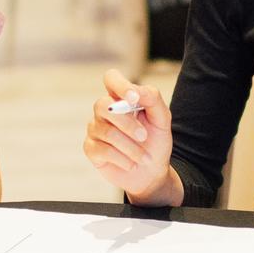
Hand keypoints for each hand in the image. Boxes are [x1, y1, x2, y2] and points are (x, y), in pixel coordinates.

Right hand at [83, 69, 173, 201]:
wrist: (152, 173)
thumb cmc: (156, 143)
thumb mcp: (162, 120)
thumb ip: (153, 100)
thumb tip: (137, 91)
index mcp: (121, 98)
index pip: (111, 78)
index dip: (120, 85)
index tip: (135, 99)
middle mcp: (104, 110)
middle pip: (103, 105)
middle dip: (127, 124)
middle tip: (144, 137)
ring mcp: (95, 129)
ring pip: (107, 132)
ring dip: (131, 147)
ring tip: (144, 158)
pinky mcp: (91, 148)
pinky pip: (103, 150)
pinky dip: (122, 159)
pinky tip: (131, 164)